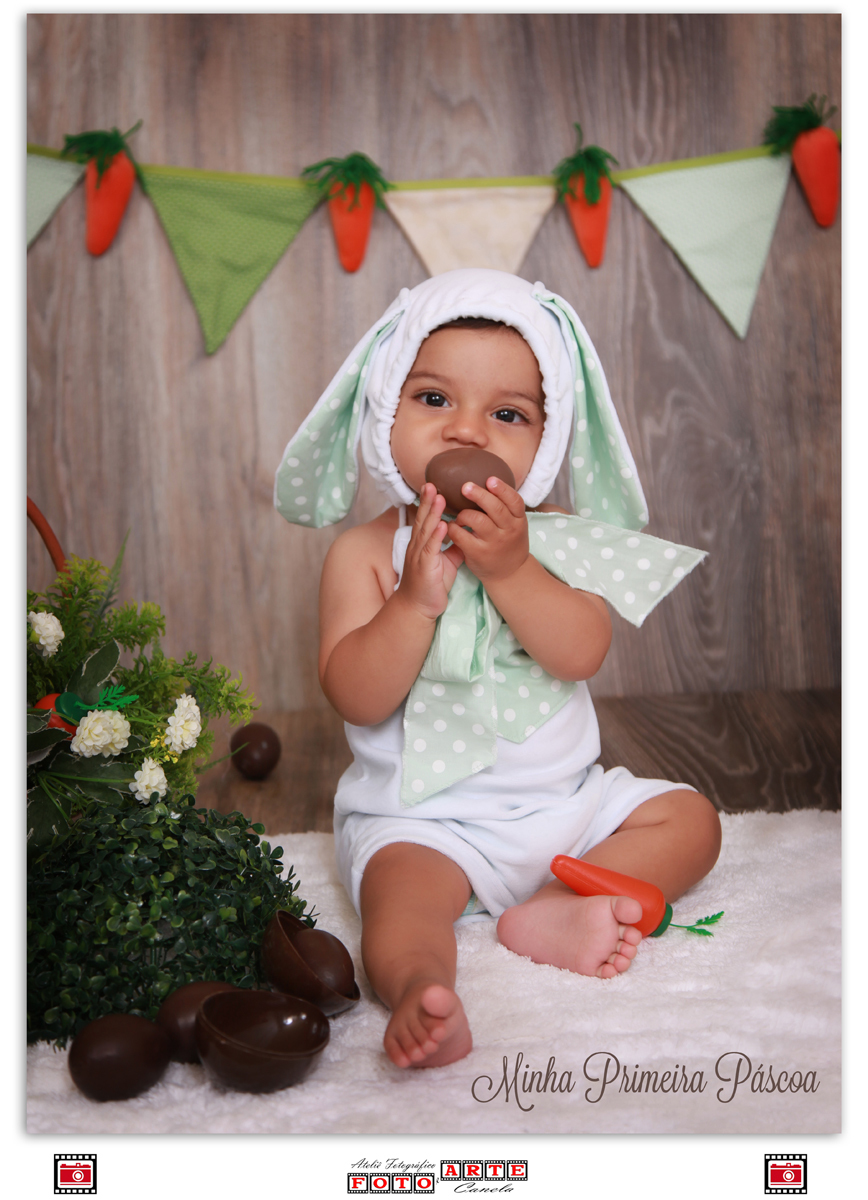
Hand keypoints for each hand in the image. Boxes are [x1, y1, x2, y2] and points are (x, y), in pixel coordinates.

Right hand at [396, 483, 462, 620]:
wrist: (417, 608)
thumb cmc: (430, 586)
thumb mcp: (445, 563)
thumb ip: (453, 549)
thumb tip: (463, 536)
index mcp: (421, 545)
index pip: (424, 519)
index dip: (428, 503)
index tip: (433, 486)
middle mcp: (417, 547)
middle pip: (422, 520)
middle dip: (427, 501)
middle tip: (431, 483)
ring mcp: (419, 556)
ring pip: (426, 531)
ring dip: (432, 514)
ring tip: (439, 497)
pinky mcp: (424, 567)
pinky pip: (431, 549)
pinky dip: (436, 536)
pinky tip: (443, 525)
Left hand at [448, 475, 528, 583]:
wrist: (510, 574)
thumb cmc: (508, 542)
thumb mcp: (514, 525)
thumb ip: (505, 508)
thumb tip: (486, 481)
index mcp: (519, 520)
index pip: (514, 501)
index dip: (502, 489)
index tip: (490, 479)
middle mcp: (509, 530)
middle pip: (495, 508)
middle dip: (479, 495)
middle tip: (465, 487)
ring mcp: (495, 543)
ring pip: (478, 520)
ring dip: (464, 513)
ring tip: (460, 515)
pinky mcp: (479, 554)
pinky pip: (463, 536)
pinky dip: (454, 528)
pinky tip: (452, 526)